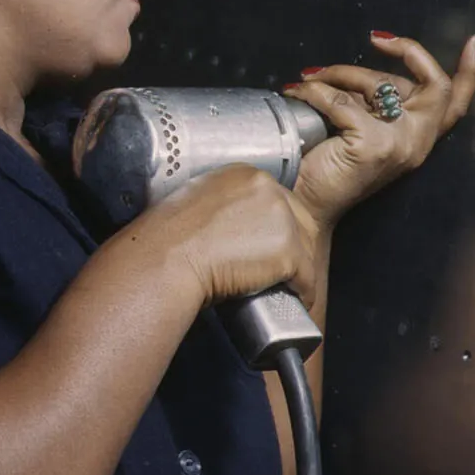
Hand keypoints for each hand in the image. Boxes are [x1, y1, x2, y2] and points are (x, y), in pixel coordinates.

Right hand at [125, 164, 320, 307]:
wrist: (166, 260)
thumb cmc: (168, 239)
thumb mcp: (195, 201)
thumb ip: (222, 203)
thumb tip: (231, 224)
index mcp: (245, 174)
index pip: (280, 200)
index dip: (278, 228)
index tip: (272, 246)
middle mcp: (269, 189)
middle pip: (301, 221)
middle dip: (295, 248)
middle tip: (282, 271)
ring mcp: (282, 219)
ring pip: (307, 249)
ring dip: (299, 271)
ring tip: (286, 288)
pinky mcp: (288, 251)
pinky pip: (307, 277)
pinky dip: (303, 292)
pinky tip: (295, 300)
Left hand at [286, 31, 474, 227]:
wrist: (302, 205)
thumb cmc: (328, 167)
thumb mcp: (364, 126)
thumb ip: (376, 102)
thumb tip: (365, 70)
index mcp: (419, 138)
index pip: (456, 103)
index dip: (471, 71)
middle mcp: (417, 143)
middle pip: (435, 85)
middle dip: (408, 52)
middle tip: (377, 39)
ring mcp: (398, 145)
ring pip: (381, 83)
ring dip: (342, 71)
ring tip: (313, 78)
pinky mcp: (371, 146)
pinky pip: (340, 99)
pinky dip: (314, 91)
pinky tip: (298, 92)